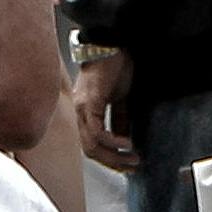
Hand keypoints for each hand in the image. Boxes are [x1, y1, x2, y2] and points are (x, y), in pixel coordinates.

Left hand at [68, 48, 136, 175]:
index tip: (126, 165)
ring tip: (132, 157)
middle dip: (113, 163)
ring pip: (92, 145)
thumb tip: (124, 137)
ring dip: (114, 156)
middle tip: (132, 167)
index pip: (91, 144)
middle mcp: (79, 112)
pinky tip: (127, 142)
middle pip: (89, 150)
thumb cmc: (115, 66)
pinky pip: (98, 131)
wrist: (111, 44)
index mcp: (84, 111)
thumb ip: (119, 118)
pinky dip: (113, 141)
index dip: (108, 159)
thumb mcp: (119, 98)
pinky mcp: (89, 103)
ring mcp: (82, 108)